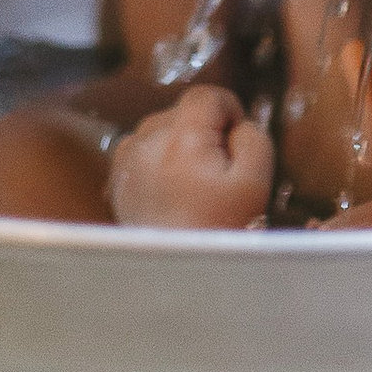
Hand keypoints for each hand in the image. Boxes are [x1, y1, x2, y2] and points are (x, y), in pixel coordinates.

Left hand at [106, 86, 274, 230]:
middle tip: (216, 172)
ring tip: (192, 185)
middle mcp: (146, 138)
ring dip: (179, 145)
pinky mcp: (117, 177)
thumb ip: (253, 139)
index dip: (229, 112)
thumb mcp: (254, 183)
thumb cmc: (216, 230)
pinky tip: (170, 191)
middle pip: (182, 111)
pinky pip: (143, 151)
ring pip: (161, 129)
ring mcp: (127, 158)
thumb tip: (237, 124)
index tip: (235, 144)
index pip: (207, 95)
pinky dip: (158, 161)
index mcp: (181, 135)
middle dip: (204, 131)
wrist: (174, 276)